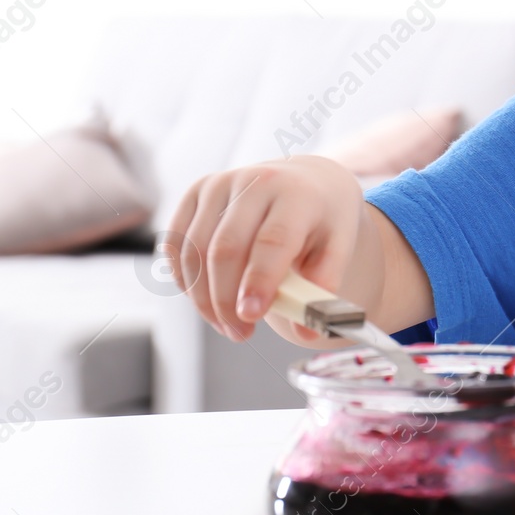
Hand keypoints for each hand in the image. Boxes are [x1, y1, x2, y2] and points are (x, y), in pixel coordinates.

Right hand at [165, 155, 366, 345]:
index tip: (251, 317)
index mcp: (297, 195)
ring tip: (227, 325)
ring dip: (203, 298)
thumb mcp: (338, 247)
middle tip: (240, 333)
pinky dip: (185, 279)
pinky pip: (176, 244)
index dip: (258, 281)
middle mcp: (255, 182)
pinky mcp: (196, 192)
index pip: (271, 241)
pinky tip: (206, 299)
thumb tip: (307, 331)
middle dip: (226, 301)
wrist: (307, 181)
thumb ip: (323, 287)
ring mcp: (220, 183)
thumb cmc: (322, 220)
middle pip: (225, 249)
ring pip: (194, 251)